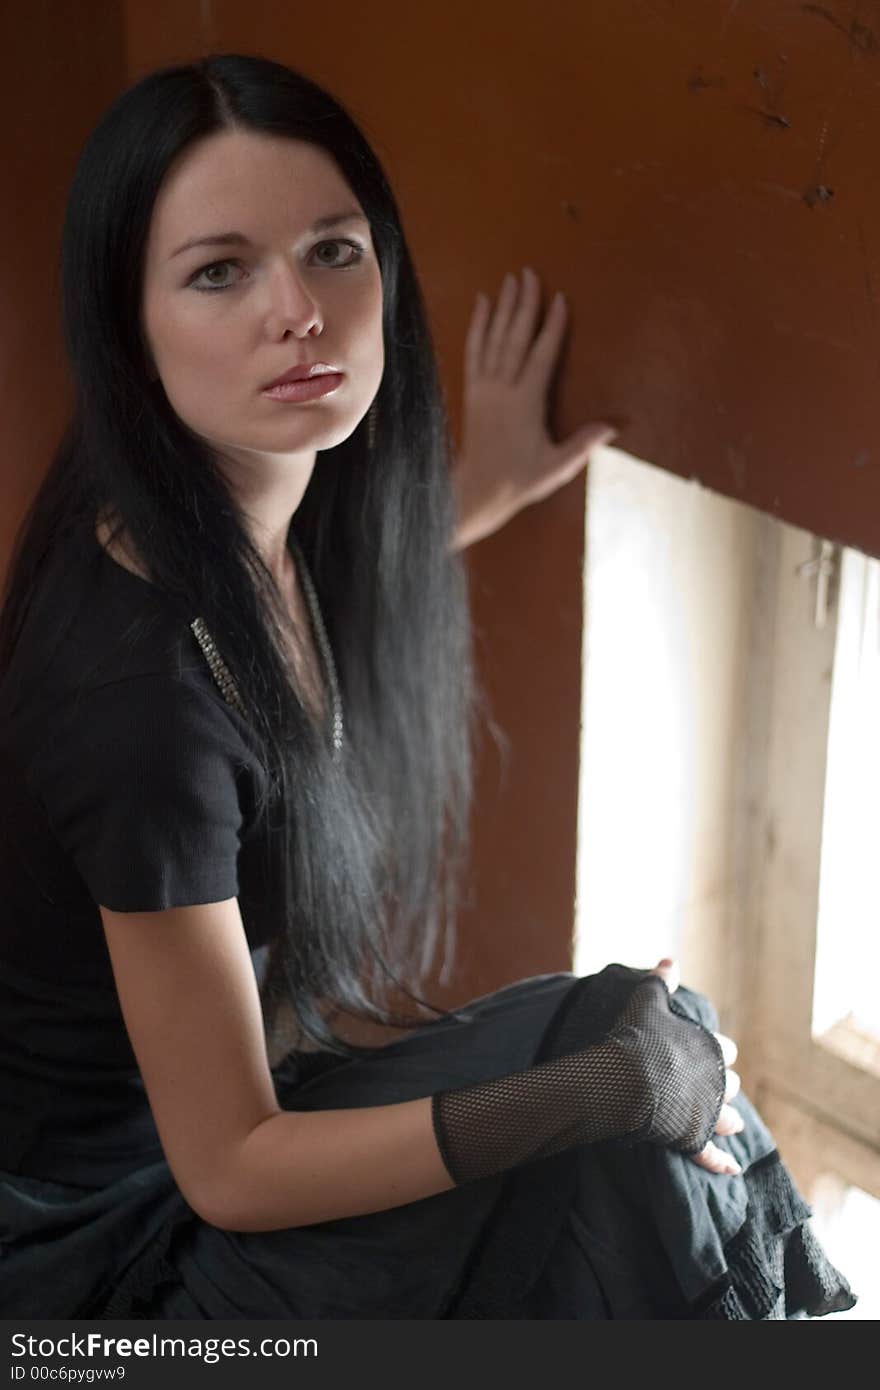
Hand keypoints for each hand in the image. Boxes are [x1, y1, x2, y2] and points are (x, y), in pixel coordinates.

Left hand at [451, 267, 617, 549]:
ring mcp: (484, 388)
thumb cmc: (520, 480)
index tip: (559, 298)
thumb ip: (584, 444)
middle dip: (524, 304)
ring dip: (502, 307)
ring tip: (510, 279)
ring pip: (493, 339)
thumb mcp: (556, 467)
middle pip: (515, 338)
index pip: (542, 356)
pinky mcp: (472, 391)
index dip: (552, 327)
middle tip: (530, 273)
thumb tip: (614, 426)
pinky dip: (478, 326)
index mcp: (525, 403)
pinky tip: (482, 304)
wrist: (477, 491)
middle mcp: (502, 389)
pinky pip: (473, 351)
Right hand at [649, 958, 743, 1176]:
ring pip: (726, 1119)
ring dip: (729, 1121)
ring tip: (733, 1124)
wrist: (625, 1080)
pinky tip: (733, 1169)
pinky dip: (721, 1163)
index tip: (715, 1053)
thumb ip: (660, 982)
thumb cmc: (636, 1037)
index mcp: (710, 1049)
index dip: (719, 1051)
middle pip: (728, 1084)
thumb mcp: (647, 1001)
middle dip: (724, 1085)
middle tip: (717, 1087)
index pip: (725, 1049)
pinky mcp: (692, 1139)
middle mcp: (714, 1082)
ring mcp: (705, 1113)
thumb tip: (670, 960)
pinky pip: (710, 1155)